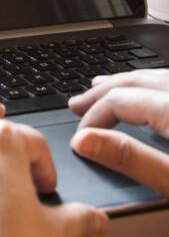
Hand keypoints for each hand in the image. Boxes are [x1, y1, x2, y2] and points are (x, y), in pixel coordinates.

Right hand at [70, 69, 168, 194]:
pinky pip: (167, 83)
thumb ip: (132, 159)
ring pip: (153, 77)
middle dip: (100, 94)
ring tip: (103, 87)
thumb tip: (85, 141)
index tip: (79, 140)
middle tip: (76, 104)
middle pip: (134, 81)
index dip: (93, 117)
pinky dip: (147, 85)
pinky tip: (145, 94)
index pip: (118, 99)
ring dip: (124, 84)